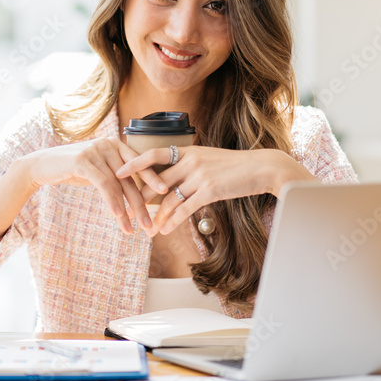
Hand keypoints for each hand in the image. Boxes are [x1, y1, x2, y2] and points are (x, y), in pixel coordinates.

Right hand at [20, 137, 168, 234]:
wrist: (43, 165)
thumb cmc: (73, 169)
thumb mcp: (98, 170)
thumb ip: (116, 175)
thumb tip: (136, 193)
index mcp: (116, 145)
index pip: (140, 163)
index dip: (153, 178)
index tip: (166, 194)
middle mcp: (109, 144)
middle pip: (131, 178)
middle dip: (142, 203)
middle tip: (150, 224)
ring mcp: (96, 151)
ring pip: (118, 184)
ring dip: (126, 210)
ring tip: (132, 229)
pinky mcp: (84, 160)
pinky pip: (104, 184)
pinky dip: (112, 202)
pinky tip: (117, 217)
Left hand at [115, 146, 315, 236]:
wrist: (262, 168)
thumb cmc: (237, 166)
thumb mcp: (210, 159)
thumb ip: (191, 165)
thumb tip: (174, 177)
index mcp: (189, 151)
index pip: (154, 154)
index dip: (134, 163)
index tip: (118, 172)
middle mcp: (191, 160)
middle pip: (157, 181)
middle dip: (140, 197)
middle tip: (128, 210)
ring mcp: (199, 175)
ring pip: (169, 198)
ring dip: (157, 216)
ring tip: (147, 229)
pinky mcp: (209, 190)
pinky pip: (184, 208)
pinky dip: (172, 221)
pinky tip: (165, 230)